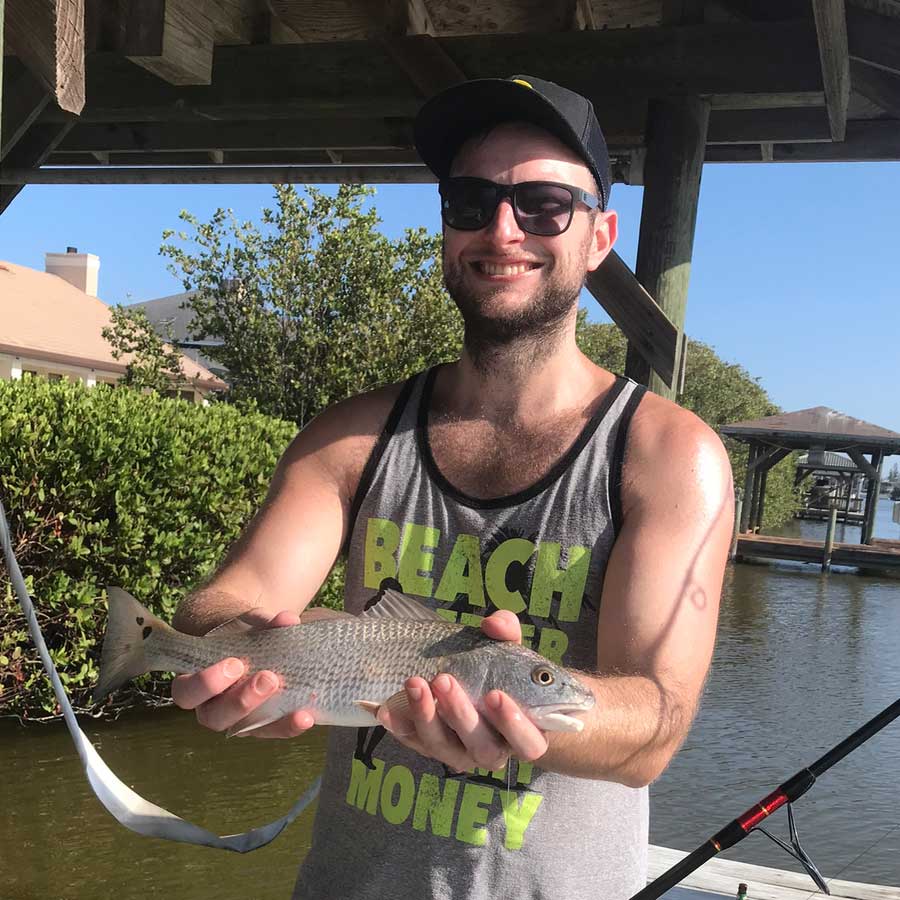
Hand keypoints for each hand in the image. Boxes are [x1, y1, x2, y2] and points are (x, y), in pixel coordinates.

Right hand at [170, 610, 314, 738]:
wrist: (246, 638)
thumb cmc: (235, 630)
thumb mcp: (242, 621)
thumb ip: (262, 620)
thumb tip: (288, 620)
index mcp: (192, 682)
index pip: (187, 692)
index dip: (207, 683)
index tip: (236, 664)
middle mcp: (209, 706)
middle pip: (215, 717)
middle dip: (242, 701)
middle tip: (268, 679)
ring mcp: (233, 719)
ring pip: (244, 730)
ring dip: (271, 721)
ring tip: (296, 709)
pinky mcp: (257, 724)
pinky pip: (270, 730)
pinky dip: (288, 725)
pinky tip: (307, 717)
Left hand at [376, 610, 548, 770]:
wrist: (481, 691)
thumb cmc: (504, 674)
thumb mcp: (510, 650)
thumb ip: (507, 633)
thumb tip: (493, 624)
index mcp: (525, 734)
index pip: (527, 742)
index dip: (512, 724)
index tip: (495, 694)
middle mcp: (493, 751)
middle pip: (480, 746)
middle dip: (459, 713)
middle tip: (444, 680)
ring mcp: (460, 753)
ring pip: (442, 746)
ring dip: (426, 716)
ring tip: (413, 683)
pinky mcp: (432, 748)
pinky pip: (413, 742)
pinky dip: (398, 725)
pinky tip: (384, 708)